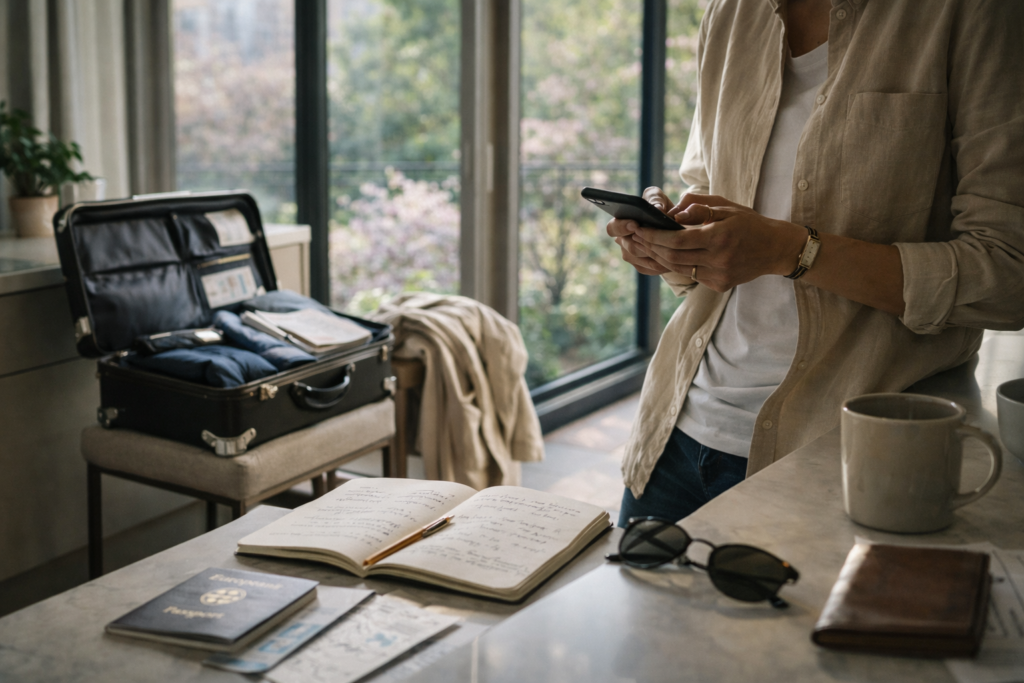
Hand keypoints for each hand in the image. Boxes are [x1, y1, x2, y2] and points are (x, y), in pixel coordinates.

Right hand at [605, 187, 676, 275]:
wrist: (673, 228)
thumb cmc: (662, 209)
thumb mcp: (659, 200)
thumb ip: (655, 199)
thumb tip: (657, 208)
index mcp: (621, 222)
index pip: (612, 228)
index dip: (622, 227)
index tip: (635, 224)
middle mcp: (622, 240)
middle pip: (629, 247)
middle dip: (644, 243)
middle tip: (658, 239)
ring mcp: (630, 254)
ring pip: (642, 259)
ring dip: (656, 254)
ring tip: (673, 249)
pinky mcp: (641, 265)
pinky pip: (649, 268)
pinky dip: (662, 264)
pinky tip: (673, 258)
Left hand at [627, 193, 807, 291]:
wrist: (776, 249)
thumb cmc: (750, 223)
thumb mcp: (727, 206)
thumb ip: (698, 207)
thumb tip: (671, 214)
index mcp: (720, 237)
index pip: (677, 240)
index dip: (654, 236)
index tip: (638, 228)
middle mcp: (719, 260)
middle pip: (673, 257)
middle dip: (650, 246)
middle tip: (635, 236)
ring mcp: (719, 276)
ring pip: (679, 268)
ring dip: (659, 257)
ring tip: (646, 244)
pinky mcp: (720, 286)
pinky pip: (691, 275)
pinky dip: (677, 264)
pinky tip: (666, 254)